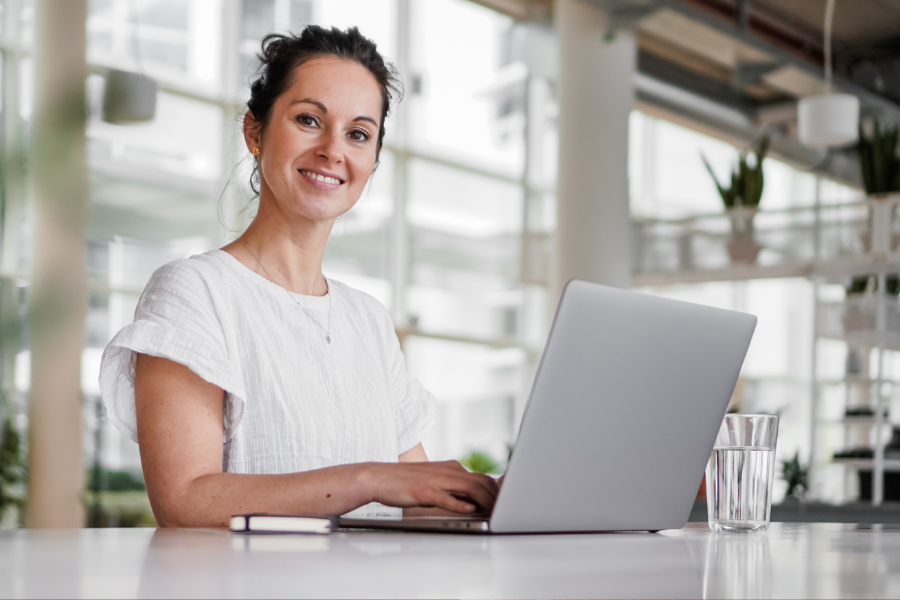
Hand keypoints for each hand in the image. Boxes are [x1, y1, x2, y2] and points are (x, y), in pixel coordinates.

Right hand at [370, 460, 499, 513]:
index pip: (483, 478)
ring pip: (469, 488)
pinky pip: (446, 497)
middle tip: (505, 511)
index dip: (498, 491)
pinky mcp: (425, 491)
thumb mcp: (436, 481)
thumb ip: (455, 488)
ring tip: (493, 513)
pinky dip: (460, 504)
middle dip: (496, 498)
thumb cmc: (408, 482)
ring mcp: (437, 480)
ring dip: (484, 501)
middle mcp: (448, 471)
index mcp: (452, 468)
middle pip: (481, 482)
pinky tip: (470, 510)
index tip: (507, 502)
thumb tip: (475, 501)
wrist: (381, 477)